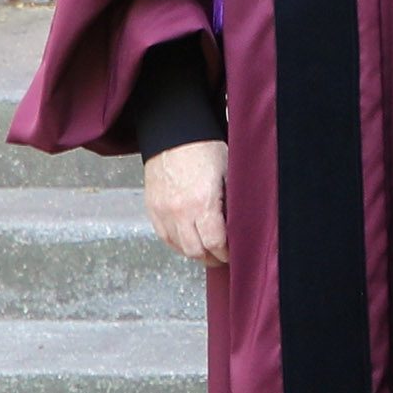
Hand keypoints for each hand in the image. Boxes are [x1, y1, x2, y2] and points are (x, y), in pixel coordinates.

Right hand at [142, 140, 231, 267]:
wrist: (174, 135)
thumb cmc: (206, 150)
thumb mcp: (229, 173)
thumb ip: (232, 202)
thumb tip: (240, 226)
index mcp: (202, 202)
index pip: (214, 242)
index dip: (226, 253)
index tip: (233, 254)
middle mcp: (179, 211)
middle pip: (195, 251)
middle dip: (212, 258)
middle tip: (223, 258)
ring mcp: (162, 211)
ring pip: (179, 247)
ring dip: (195, 253)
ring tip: (208, 252)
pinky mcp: (152, 208)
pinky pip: (164, 237)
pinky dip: (178, 244)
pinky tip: (190, 242)